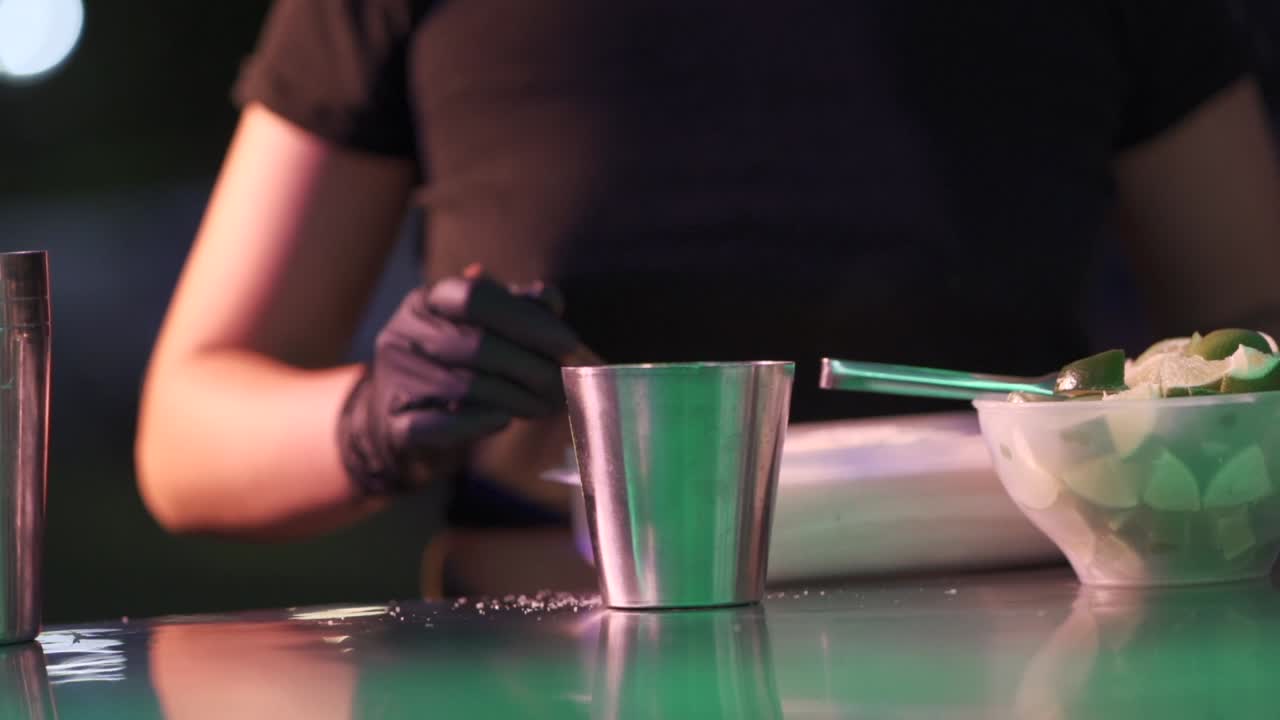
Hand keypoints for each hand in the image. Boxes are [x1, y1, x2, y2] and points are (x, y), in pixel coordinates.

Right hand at [337, 269, 586, 494]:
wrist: (406, 422)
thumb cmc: (461, 368)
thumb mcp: (490, 331)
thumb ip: (521, 311)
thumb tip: (549, 298)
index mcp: (429, 300)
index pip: (476, 297)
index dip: (526, 319)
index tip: (568, 344)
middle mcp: (404, 331)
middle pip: (475, 345)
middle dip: (529, 368)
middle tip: (563, 385)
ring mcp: (394, 376)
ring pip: (462, 386)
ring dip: (514, 399)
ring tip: (544, 407)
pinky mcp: (393, 421)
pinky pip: (438, 424)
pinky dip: (477, 423)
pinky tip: (503, 420)